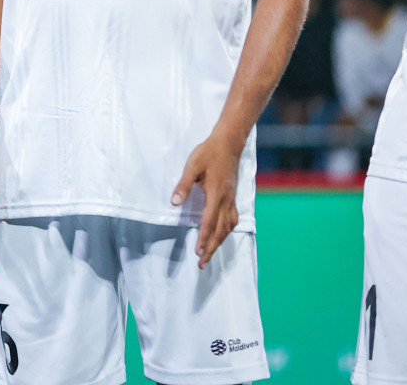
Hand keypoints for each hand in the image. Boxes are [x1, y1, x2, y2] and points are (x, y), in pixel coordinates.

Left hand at [172, 131, 242, 268]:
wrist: (228, 143)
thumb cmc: (207, 153)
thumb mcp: (191, 166)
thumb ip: (183, 185)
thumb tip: (174, 203)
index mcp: (215, 194)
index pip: (209, 222)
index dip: (203, 239)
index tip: (197, 253)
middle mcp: (226, 200)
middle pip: (220, 230)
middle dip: (211, 248)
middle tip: (202, 264)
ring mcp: (231, 199)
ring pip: (228, 227)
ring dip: (219, 242)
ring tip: (210, 254)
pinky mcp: (233, 196)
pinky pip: (233, 219)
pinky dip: (227, 231)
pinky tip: (223, 235)